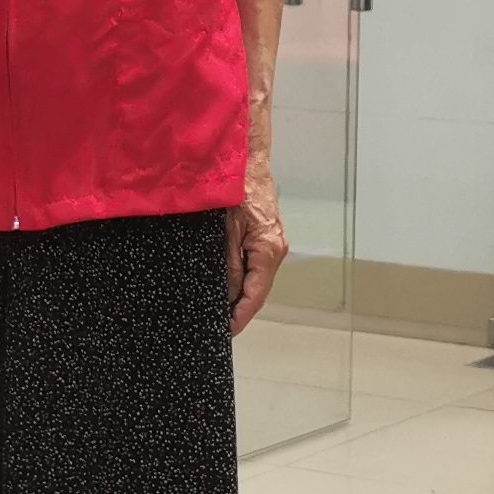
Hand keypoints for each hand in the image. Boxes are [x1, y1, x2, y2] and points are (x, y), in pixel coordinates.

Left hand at [225, 155, 287, 332]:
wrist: (247, 162)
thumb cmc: (238, 189)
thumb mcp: (227, 230)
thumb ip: (228, 264)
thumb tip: (226, 294)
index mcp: (268, 250)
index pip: (256, 294)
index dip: (241, 315)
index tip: (227, 331)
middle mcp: (275, 250)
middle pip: (258, 290)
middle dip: (240, 309)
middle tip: (218, 326)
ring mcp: (272, 244)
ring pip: (256, 279)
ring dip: (240, 295)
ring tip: (220, 311)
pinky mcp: (265, 238)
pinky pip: (254, 266)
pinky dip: (243, 279)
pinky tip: (227, 285)